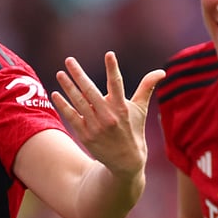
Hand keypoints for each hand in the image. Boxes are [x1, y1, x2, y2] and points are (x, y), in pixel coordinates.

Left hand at [51, 51, 164, 178]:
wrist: (126, 162)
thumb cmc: (133, 130)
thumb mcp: (141, 109)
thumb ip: (147, 88)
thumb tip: (161, 72)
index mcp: (122, 108)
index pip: (117, 84)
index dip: (113, 69)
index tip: (109, 54)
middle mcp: (108, 117)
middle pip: (91, 91)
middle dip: (79, 74)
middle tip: (69, 60)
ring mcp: (96, 127)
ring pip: (79, 103)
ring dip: (68, 87)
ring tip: (60, 74)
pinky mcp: (86, 136)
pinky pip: (72, 117)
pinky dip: (64, 106)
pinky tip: (56, 93)